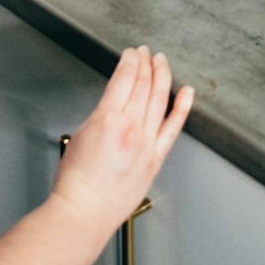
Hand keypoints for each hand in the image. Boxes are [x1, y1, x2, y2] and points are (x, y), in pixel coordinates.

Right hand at [50, 47, 191, 238]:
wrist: (85, 211)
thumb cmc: (77, 181)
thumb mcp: (81, 134)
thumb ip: (102, 115)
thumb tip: (114, 105)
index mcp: (107, 119)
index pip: (124, 77)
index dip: (129, 60)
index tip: (131, 53)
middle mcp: (130, 128)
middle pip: (143, 84)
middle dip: (145, 63)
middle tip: (146, 53)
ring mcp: (146, 143)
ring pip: (159, 99)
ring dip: (161, 76)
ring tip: (162, 62)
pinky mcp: (156, 158)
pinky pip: (173, 127)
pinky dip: (182, 107)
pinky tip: (187, 92)